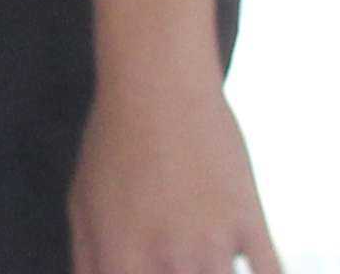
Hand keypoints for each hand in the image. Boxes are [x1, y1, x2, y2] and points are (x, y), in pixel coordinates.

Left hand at [70, 69, 277, 273]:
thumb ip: (88, 263)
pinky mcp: (250, 222)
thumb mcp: (82, 203)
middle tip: (181, 267)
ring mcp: (212, 243)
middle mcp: (166, 260)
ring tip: (207, 265)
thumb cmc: (113, 143)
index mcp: (119, 260)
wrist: (158, 85)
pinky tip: (256, 271)